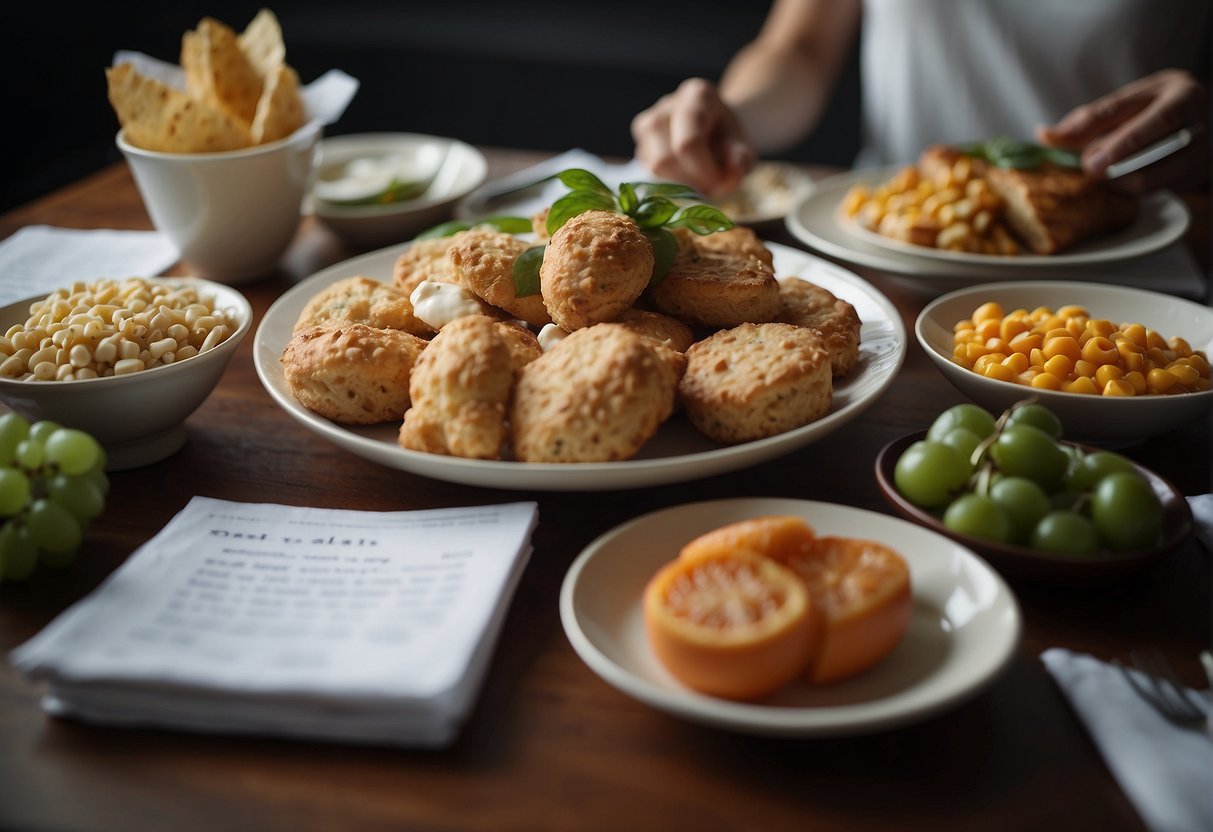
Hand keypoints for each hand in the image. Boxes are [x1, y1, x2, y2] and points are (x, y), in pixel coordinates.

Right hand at [630, 78, 754, 196]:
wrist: (715, 126)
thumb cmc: (728, 136)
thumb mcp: (743, 146)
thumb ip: (740, 161)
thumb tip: (729, 177)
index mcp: (697, 95)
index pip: (689, 141)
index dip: (704, 171)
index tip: (720, 184)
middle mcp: (666, 105)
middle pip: (665, 157)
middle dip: (689, 182)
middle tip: (710, 188)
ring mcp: (647, 123)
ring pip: (653, 167)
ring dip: (678, 185)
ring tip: (698, 183)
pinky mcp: (640, 144)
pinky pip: (648, 173)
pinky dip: (668, 184)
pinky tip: (685, 179)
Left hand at [1036, 69, 1208, 193]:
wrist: (1202, 120)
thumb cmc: (1158, 108)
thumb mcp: (1130, 103)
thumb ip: (1090, 119)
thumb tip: (1045, 135)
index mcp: (1180, 93)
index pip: (1141, 114)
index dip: (1107, 136)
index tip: (1086, 158)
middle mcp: (1199, 118)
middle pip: (1151, 145)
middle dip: (1114, 160)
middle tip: (1091, 167)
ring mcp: (1205, 149)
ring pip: (1155, 176)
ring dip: (1121, 180)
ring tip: (1106, 174)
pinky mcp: (1201, 174)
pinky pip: (1161, 190)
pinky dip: (1135, 190)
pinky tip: (1123, 182)